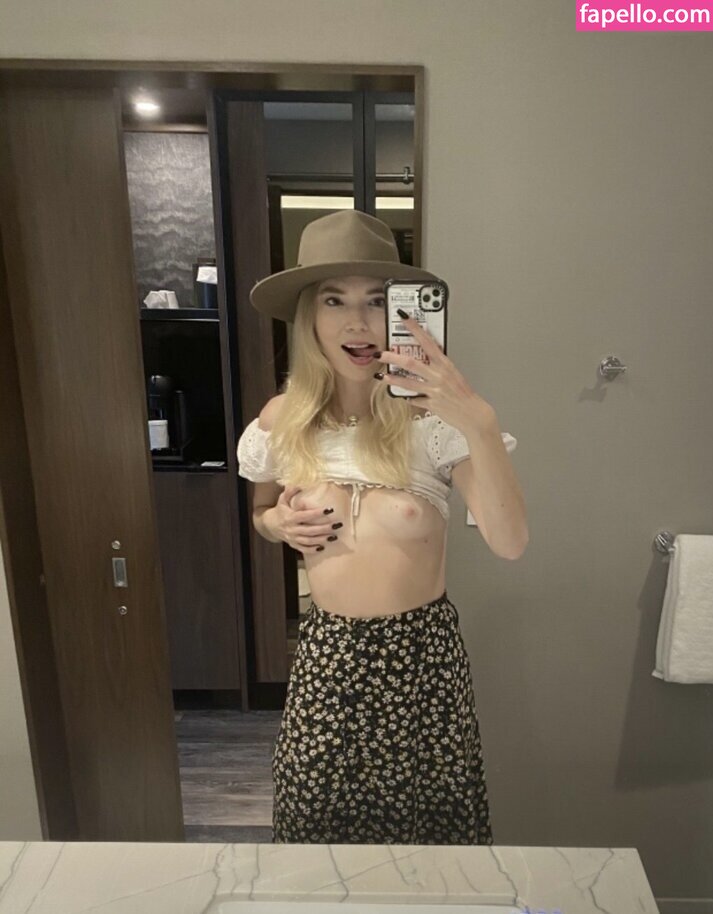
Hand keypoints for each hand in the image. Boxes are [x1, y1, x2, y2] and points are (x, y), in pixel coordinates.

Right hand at [267, 485, 340, 553]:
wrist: (270, 525)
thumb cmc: (280, 510)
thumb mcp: (283, 499)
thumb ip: (290, 491)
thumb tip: (300, 483)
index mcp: (289, 517)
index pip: (305, 516)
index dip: (317, 513)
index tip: (329, 510)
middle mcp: (291, 529)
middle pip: (309, 530)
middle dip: (324, 528)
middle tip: (337, 525)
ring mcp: (292, 538)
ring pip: (308, 540)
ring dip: (321, 539)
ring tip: (334, 536)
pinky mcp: (293, 544)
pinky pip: (303, 549)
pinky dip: (313, 549)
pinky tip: (323, 547)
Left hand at [375, 312, 494, 432]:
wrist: (474, 414)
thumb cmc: (464, 393)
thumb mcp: (453, 373)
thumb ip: (438, 366)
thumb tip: (424, 358)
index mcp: (445, 364)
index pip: (427, 341)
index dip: (414, 328)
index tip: (404, 318)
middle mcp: (439, 376)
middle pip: (411, 363)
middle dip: (392, 358)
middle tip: (380, 354)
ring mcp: (434, 390)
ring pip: (408, 383)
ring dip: (393, 379)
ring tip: (381, 376)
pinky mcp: (431, 404)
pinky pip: (415, 399)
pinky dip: (409, 398)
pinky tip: (404, 396)